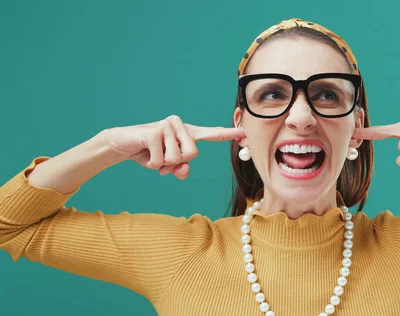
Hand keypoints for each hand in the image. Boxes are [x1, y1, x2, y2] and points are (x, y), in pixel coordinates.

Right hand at [101, 115, 244, 179]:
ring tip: (152, 153)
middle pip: (192, 154)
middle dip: (177, 163)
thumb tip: (184, 169)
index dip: (227, 134)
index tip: (244, 133)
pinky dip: (152, 164)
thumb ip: (180, 168)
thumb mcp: (168, 165)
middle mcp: (179, 124)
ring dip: (162, 164)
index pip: (210, 134)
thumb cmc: (149, 153)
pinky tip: (145, 152)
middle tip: (162, 157)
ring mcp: (167, 126)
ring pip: (176, 159)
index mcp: (187, 132)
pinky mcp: (154, 131)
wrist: (121, 145)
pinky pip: (161, 160)